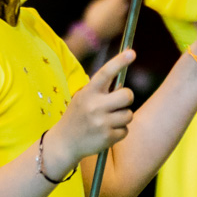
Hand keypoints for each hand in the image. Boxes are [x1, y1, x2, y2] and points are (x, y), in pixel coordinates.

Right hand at [50, 49, 137, 163]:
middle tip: (118, 103)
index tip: (132, 53)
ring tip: (108, 121)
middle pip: (127, 95)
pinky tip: (106, 132)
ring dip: (122, 117)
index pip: (105, 73)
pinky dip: (119, 132)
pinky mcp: (107, 137)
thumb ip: (100, 91)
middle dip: (126, 98)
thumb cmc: (78, 116)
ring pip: (129, 114)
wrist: (64, 143)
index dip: (119, 62)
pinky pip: (125, 130)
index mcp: (88, 92)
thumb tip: (122, 84)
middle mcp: (94, 106)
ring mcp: (101, 122)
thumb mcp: (83, 98)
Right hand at [82, 0, 128, 42]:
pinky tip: (108, 23)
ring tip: (108, 15)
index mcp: (115, 0)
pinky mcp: (120, 27)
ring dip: (117, 12)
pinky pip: (119, 21)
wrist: (93, 32)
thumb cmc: (93, 15)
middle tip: (114, 3)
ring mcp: (122, 18)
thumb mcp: (97, 3)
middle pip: (123, 2)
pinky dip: (116, 21)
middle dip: (120, 2)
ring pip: (121, 13)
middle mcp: (121, 8)